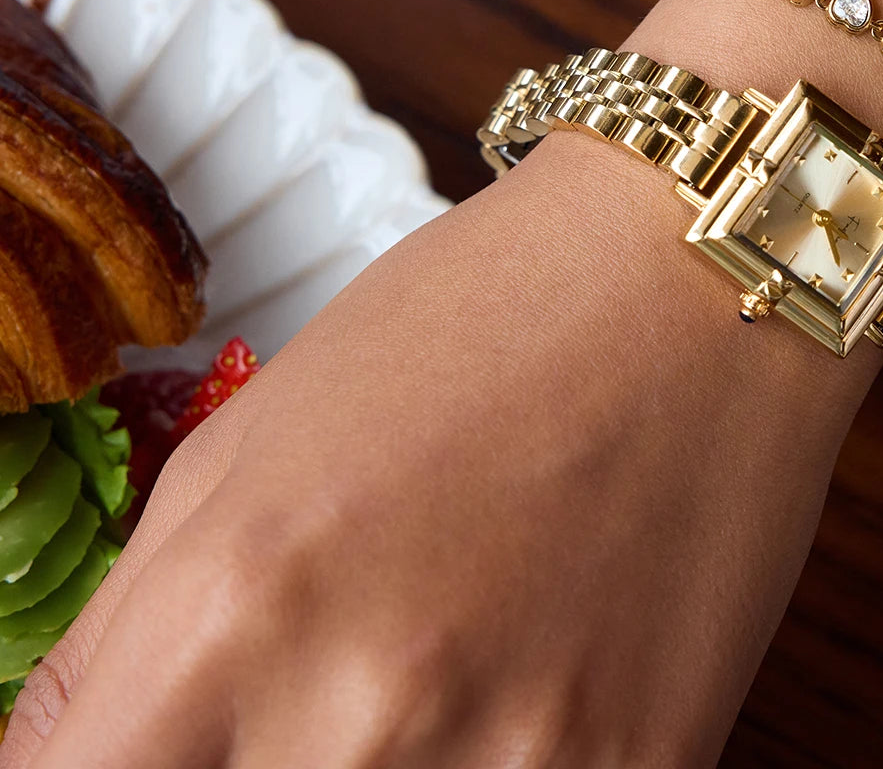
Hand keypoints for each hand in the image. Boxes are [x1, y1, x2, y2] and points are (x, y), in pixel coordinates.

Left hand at [0, 137, 871, 767]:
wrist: (690, 281)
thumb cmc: (476, 317)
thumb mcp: (258, 437)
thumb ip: (137, 625)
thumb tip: (73, 757)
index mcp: (232, 606)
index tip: (161, 749)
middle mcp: (361, 712)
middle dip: (257, 759)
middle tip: (327, 679)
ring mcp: (514, 764)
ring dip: (389, 764)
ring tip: (443, 654)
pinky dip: (500, 763)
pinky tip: (526, 677)